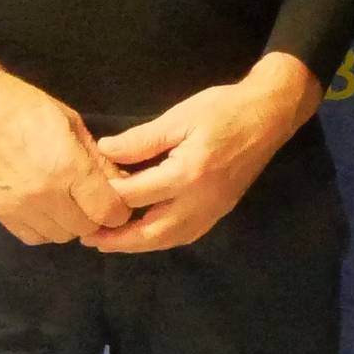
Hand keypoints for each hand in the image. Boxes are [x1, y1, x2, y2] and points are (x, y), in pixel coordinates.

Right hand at [0, 58, 130, 244]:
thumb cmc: (26, 108)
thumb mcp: (72, 124)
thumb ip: (98, 159)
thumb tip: (123, 184)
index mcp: (68, 167)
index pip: (108, 211)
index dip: (117, 209)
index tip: (115, 199)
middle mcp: (46, 194)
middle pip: (86, 228)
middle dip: (94, 216)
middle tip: (90, 197)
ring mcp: (21, 208)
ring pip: (61, 236)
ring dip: (69, 223)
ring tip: (65, 200)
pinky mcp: (1, 214)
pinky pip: (35, 238)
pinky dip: (45, 228)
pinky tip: (45, 207)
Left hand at [87, 55, 319, 253]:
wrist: (270, 114)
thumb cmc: (224, 109)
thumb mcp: (179, 117)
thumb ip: (141, 139)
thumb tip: (104, 151)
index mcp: (188, 174)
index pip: (137, 195)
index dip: (108, 195)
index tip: (84, 194)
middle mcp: (200, 201)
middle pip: (151, 232)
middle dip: (117, 239)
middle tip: (88, 238)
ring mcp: (213, 210)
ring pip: (168, 240)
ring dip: (137, 245)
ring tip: (109, 242)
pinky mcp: (220, 211)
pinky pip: (185, 235)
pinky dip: (160, 240)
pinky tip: (144, 235)